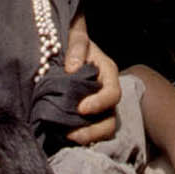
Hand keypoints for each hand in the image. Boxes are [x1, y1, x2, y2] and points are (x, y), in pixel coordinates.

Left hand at [64, 13, 121, 145]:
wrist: (63, 48)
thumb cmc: (72, 41)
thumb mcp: (75, 36)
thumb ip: (76, 46)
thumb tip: (72, 68)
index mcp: (107, 73)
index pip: (112, 93)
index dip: (99, 103)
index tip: (81, 108)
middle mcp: (105, 92)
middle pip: (111, 119)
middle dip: (94, 131)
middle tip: (72, 134)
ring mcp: (98, 107)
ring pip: (102, 130)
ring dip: (86, 137)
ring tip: (66, 137)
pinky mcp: (86, 116)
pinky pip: (88, 131)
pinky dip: (78, 136)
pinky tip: (62, 136)